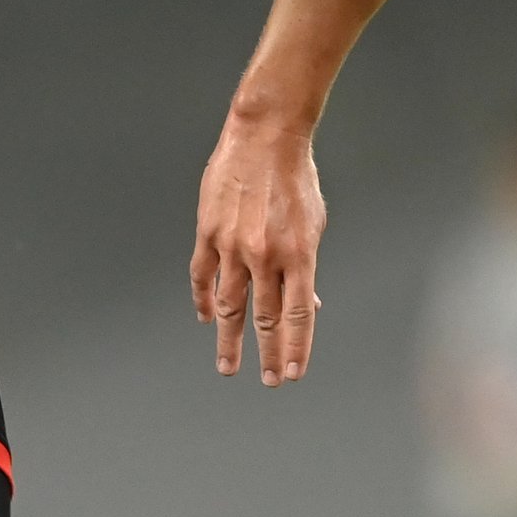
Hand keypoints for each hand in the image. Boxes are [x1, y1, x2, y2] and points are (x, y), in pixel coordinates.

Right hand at [190, 111, 327, 384]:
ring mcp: (233, 246)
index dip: (295, 349)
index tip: (292, 374)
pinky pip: (202, 275)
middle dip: (268, 355)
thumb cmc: (296, 178)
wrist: (265, 136)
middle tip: (267, 381)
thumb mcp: (314, 223)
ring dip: (229, 340)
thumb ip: (307, 266)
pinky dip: (202, 299)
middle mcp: (266, 256)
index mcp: (299, 254)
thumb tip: (309, 302)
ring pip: (229, 306)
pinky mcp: (209, 232)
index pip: (298, 316)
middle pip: (266, 319)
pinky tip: (204, 318)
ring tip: (228, 366)